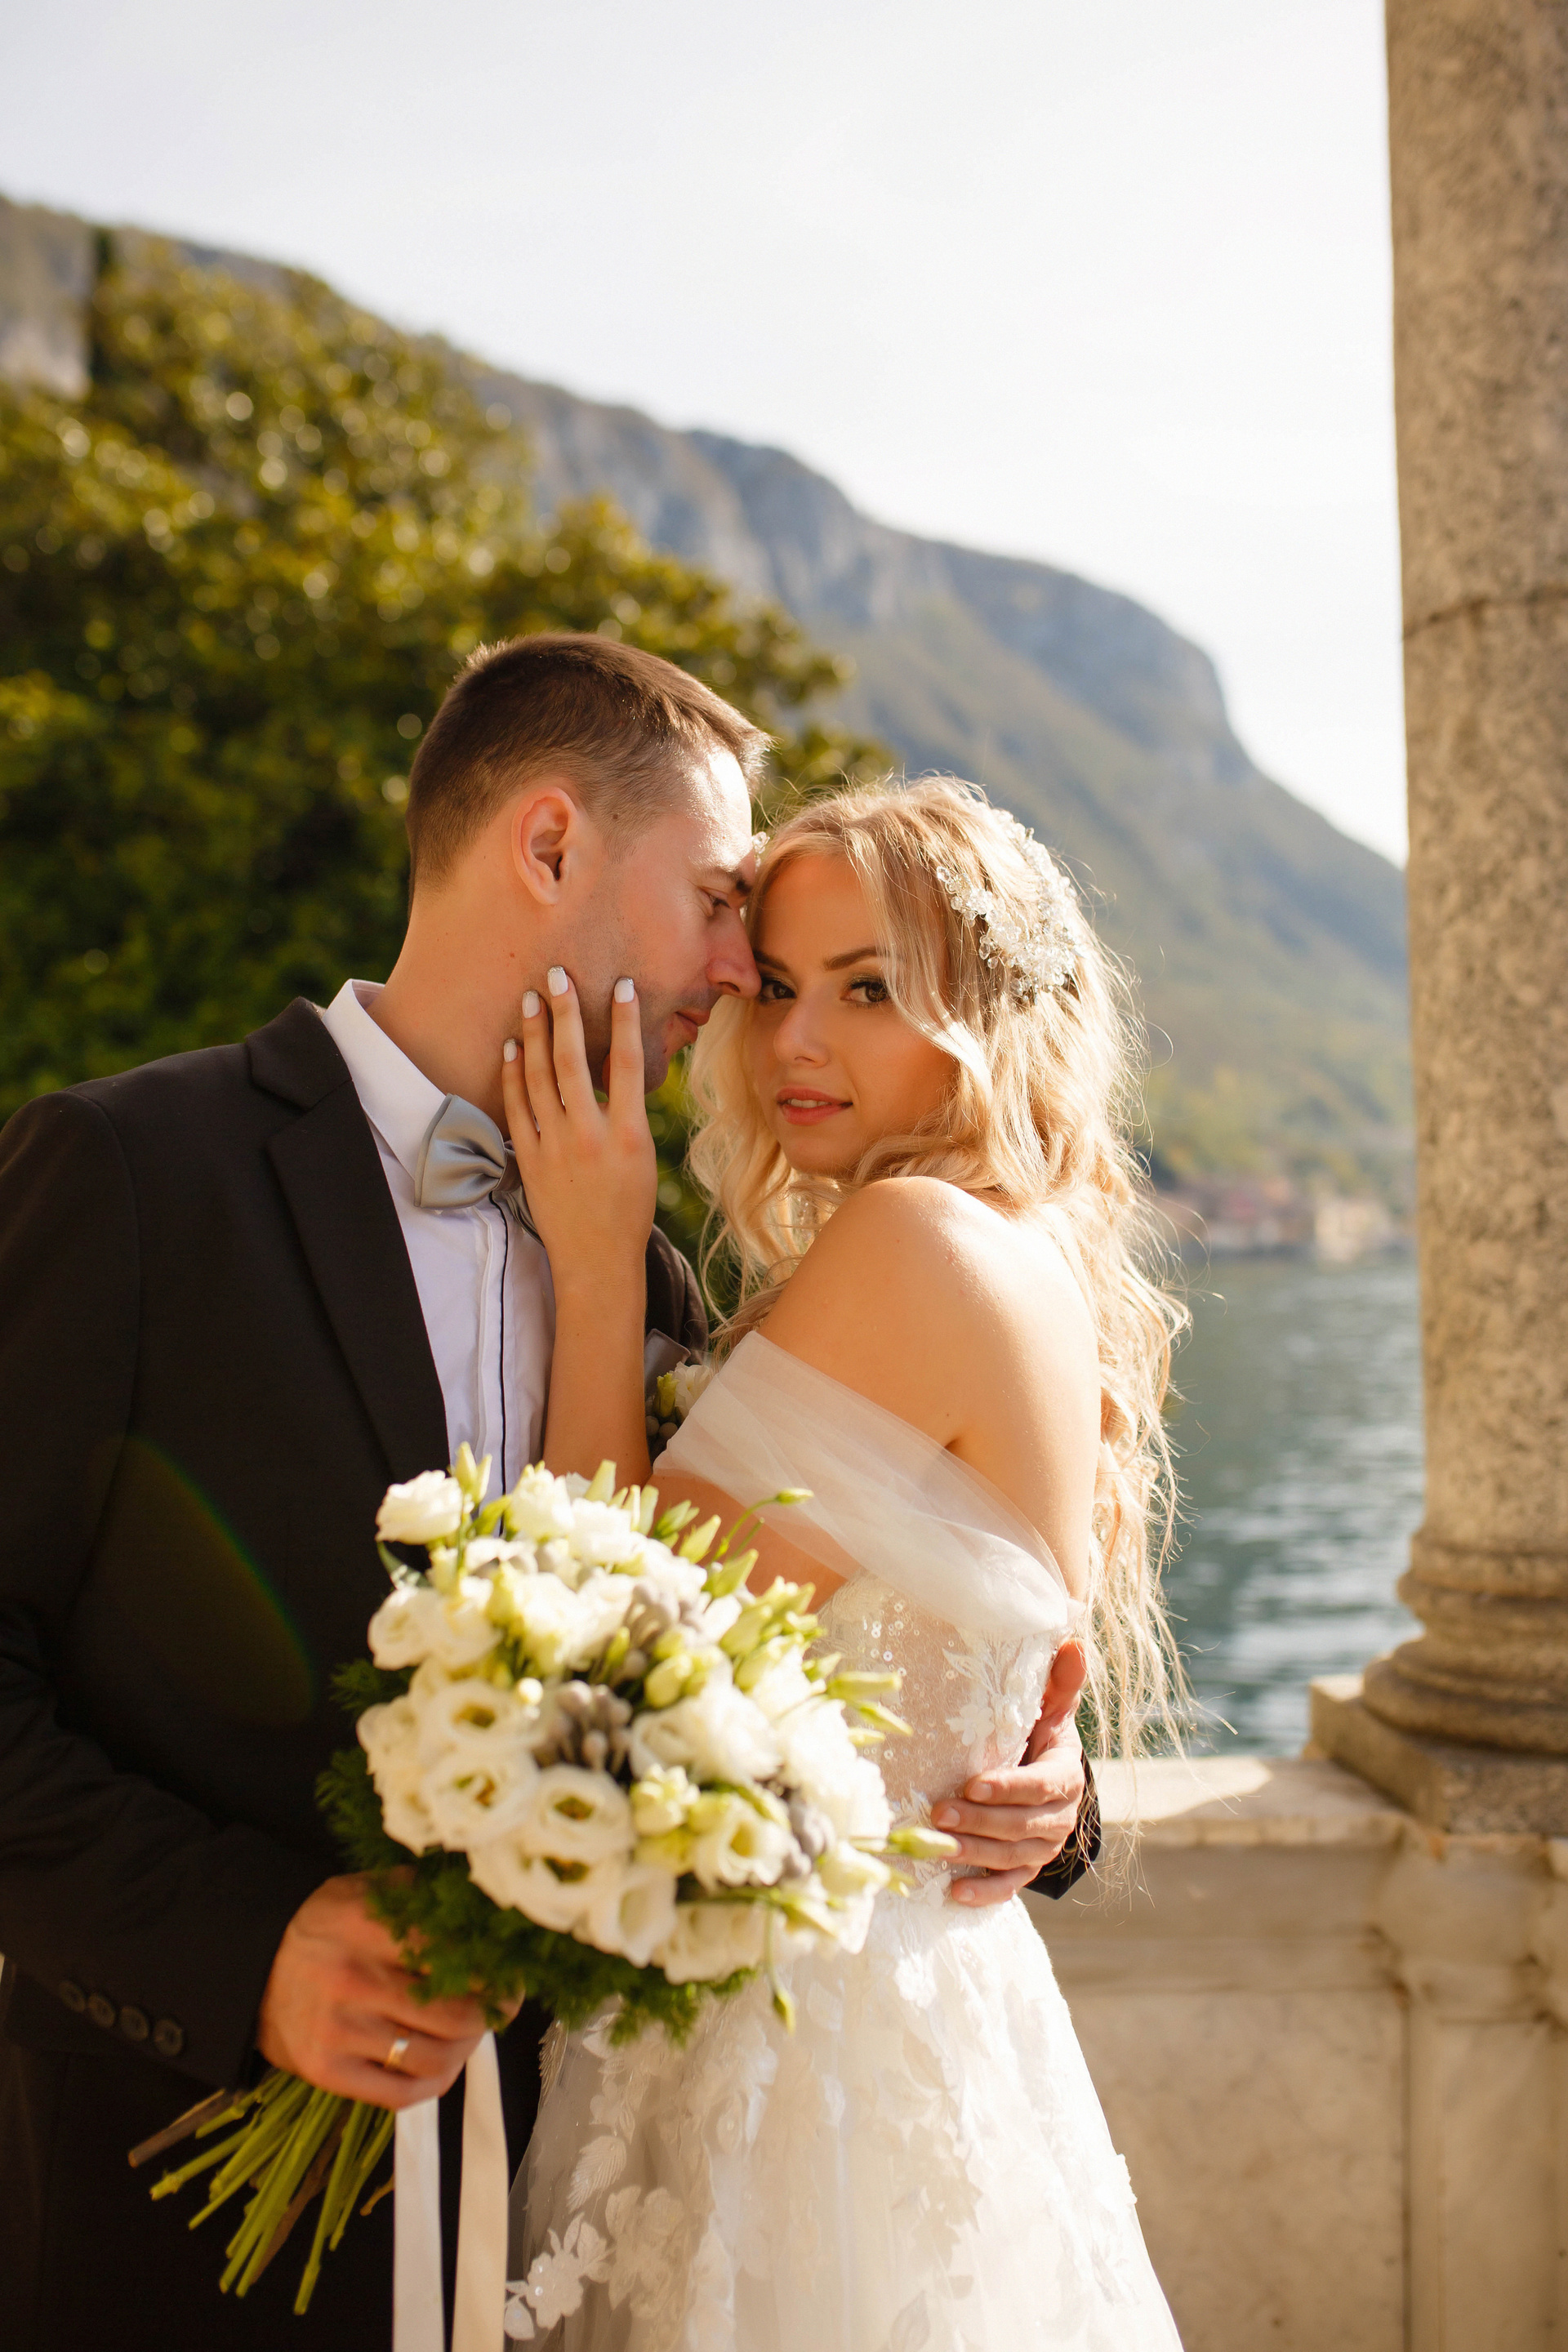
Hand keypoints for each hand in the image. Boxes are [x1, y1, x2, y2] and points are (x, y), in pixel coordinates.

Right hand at [256, 1874, 508, 2110]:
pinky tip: (444, 2063)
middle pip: (455, 2014)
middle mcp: (355, 1980)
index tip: (514, 1972)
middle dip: (493, 2013)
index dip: (497, 1971)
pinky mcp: (325, 2071)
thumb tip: (490, 1913)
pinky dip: (434, 2082)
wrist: (250, 1964)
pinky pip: (400, 2094)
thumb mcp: (369, 1891)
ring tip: (473, 2032)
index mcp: (369, 1927)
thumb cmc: (325, 1925)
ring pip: (434, 2057)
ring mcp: (339, 2031)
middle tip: (504, 2005)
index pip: (457, 1957)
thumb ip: (424, 1900)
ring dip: (468, 2049)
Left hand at [501, 967, 656, 1294]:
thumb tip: (615, 1065)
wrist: (597, 1259)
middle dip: (565, 1013)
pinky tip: (511, 1047)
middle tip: (558, 975)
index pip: (628, 1064)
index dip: (626, 1021)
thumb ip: (628, 1110)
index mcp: (629, 1133)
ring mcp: (554, 1146)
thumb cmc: (628, 1206)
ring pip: (539, 1077)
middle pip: (572, 1060)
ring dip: (533, 1034)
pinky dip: (513, 1073)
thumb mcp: (642, 1156)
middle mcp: (589, 1135)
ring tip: (531, 999)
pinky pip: (516, 1106)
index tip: (623, 985)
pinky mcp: (528, 1158)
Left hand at [933, 1639, 1088, 1907]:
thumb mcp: (1051, 1712)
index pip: (1042, 1786)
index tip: (975, 1783)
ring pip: (1013, 1857)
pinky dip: (985, 1892)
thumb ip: (1059, 1685)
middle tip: (939, 1812)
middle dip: (981, 1821)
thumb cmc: (1040, 1738)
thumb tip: (1072, 1644)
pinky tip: (956, 1893)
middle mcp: (1060, 1817)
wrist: (1049, 1782)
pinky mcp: (1027, 1869)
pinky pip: (1010, 1886)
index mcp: (1066, 1776)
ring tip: (938, 1846)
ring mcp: (1045, 1848)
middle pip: (1023, 1826)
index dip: (1011, 1788)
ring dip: (976, 1853)